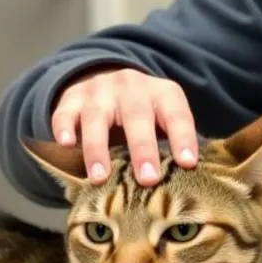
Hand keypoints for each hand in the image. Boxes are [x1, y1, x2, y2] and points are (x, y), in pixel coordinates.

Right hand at [51, 68, 197, 184]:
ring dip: (98, 148)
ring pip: (97, 118)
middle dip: (143, 149)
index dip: (183, 138)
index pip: (177, 115)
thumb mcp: (164, 119)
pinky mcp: (71, 99)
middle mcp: (131, 87)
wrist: (105, 81)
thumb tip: (197, 181)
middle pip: (137, 116)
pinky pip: (64, 112)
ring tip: (100, 177)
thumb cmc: (144, 115)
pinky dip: (63, 128)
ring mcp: (99, 91)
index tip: (188, 163)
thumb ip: (176, 144)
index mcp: (162, 94)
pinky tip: (65, 145)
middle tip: (148, 179)